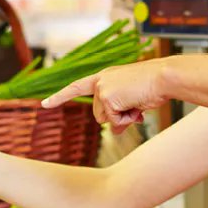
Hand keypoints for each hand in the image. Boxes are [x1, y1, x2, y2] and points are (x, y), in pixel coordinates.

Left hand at [42, 56, 170, 133]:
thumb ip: (120, 112)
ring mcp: (102, 88)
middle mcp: (100, 80)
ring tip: (138, 104)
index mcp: (105, 76)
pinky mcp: (107, 97)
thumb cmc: (153, 86)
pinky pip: (115, 121)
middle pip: (98, 115)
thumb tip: (115, 131)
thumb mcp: (133, 101)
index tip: (44, 104)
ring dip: (123, 118)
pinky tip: (137, 106)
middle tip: (136, 107)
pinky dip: (127, 119)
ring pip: (105, 120)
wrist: (164, 77)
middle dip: (117, 117)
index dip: (60, 96)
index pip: (77, 87)